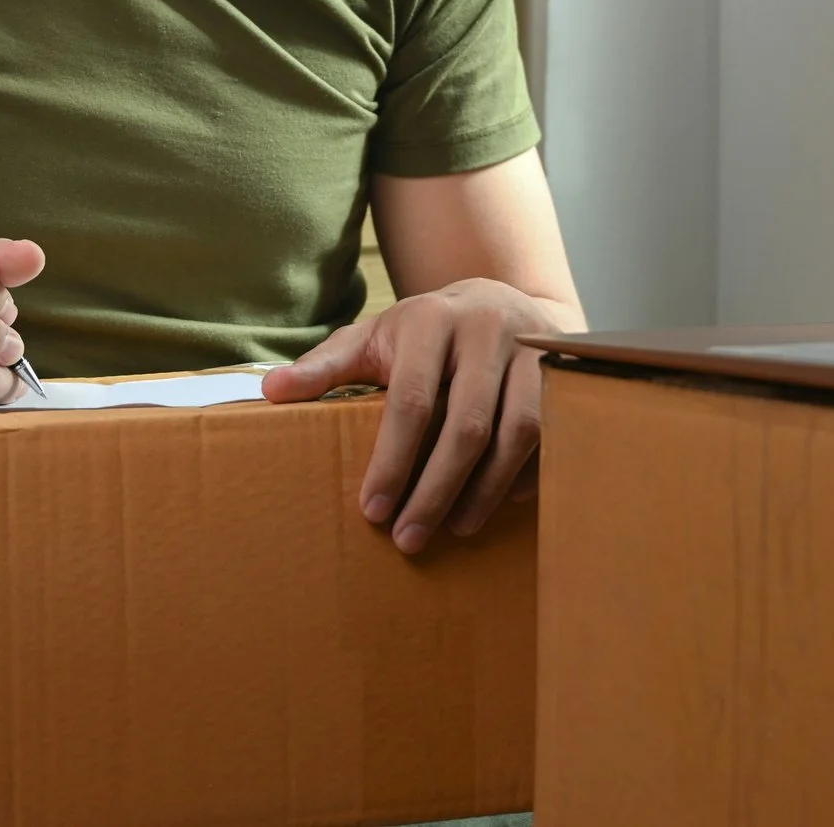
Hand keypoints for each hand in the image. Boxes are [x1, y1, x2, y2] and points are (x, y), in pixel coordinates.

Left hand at [262, 277, 555, 552]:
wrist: (503, 296)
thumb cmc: (426, 331)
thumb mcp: (373, 337)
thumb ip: (325, 366)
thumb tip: (269, 393)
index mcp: (430, 321)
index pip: (412, 401)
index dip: (392, 461)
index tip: (371, 510)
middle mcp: (485, 330)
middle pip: (467, 425)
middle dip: (436, 489)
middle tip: (409, 538)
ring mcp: (532, 351)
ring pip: (519, 433)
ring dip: (487, 489)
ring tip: (456, 528)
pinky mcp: (564, 374)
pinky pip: (554, 434)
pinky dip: (527, 475)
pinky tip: (500, 505)